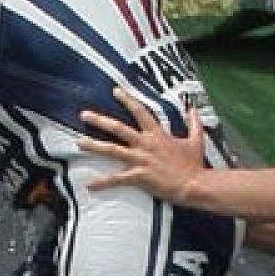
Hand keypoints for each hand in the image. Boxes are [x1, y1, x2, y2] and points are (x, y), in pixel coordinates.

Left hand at [77, 86, 206, 200]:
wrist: (195, 184)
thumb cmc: (194, 164)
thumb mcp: (196, 139)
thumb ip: (194, 122)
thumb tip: (194, 108)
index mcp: (157, 134)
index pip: (140, 112)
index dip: (127, 100)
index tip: (114, 90)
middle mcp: (145, 144)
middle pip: (118, 128)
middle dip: (100, 120)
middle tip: (83, 114)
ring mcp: (141, 160)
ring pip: (112, 150)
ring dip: (94, 146)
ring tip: (78, 143)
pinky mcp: (139, 176)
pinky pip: (117, 179)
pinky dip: (102, 182)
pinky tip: (89, 185)